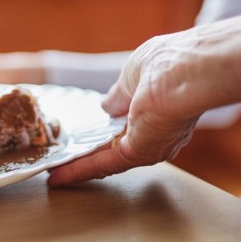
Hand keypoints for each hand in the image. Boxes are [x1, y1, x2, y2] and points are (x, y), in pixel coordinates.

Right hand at [48, 31, 208, 186]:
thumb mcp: (133, 74)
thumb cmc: (167, 64)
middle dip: (90, 153)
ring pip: (106, 159)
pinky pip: (103, 164)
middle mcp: (156, 131)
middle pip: (116, 146)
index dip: (108, 127)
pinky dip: (78, 172)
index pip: (129, 122)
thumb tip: (105, 105)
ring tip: (54, 174)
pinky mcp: (138, 153)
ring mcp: (148, 145)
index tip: (88, 132)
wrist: (186, 72)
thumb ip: (118, 94)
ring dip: (79, 167)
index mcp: (160, 108)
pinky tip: (57, 177)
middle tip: (63, 159)